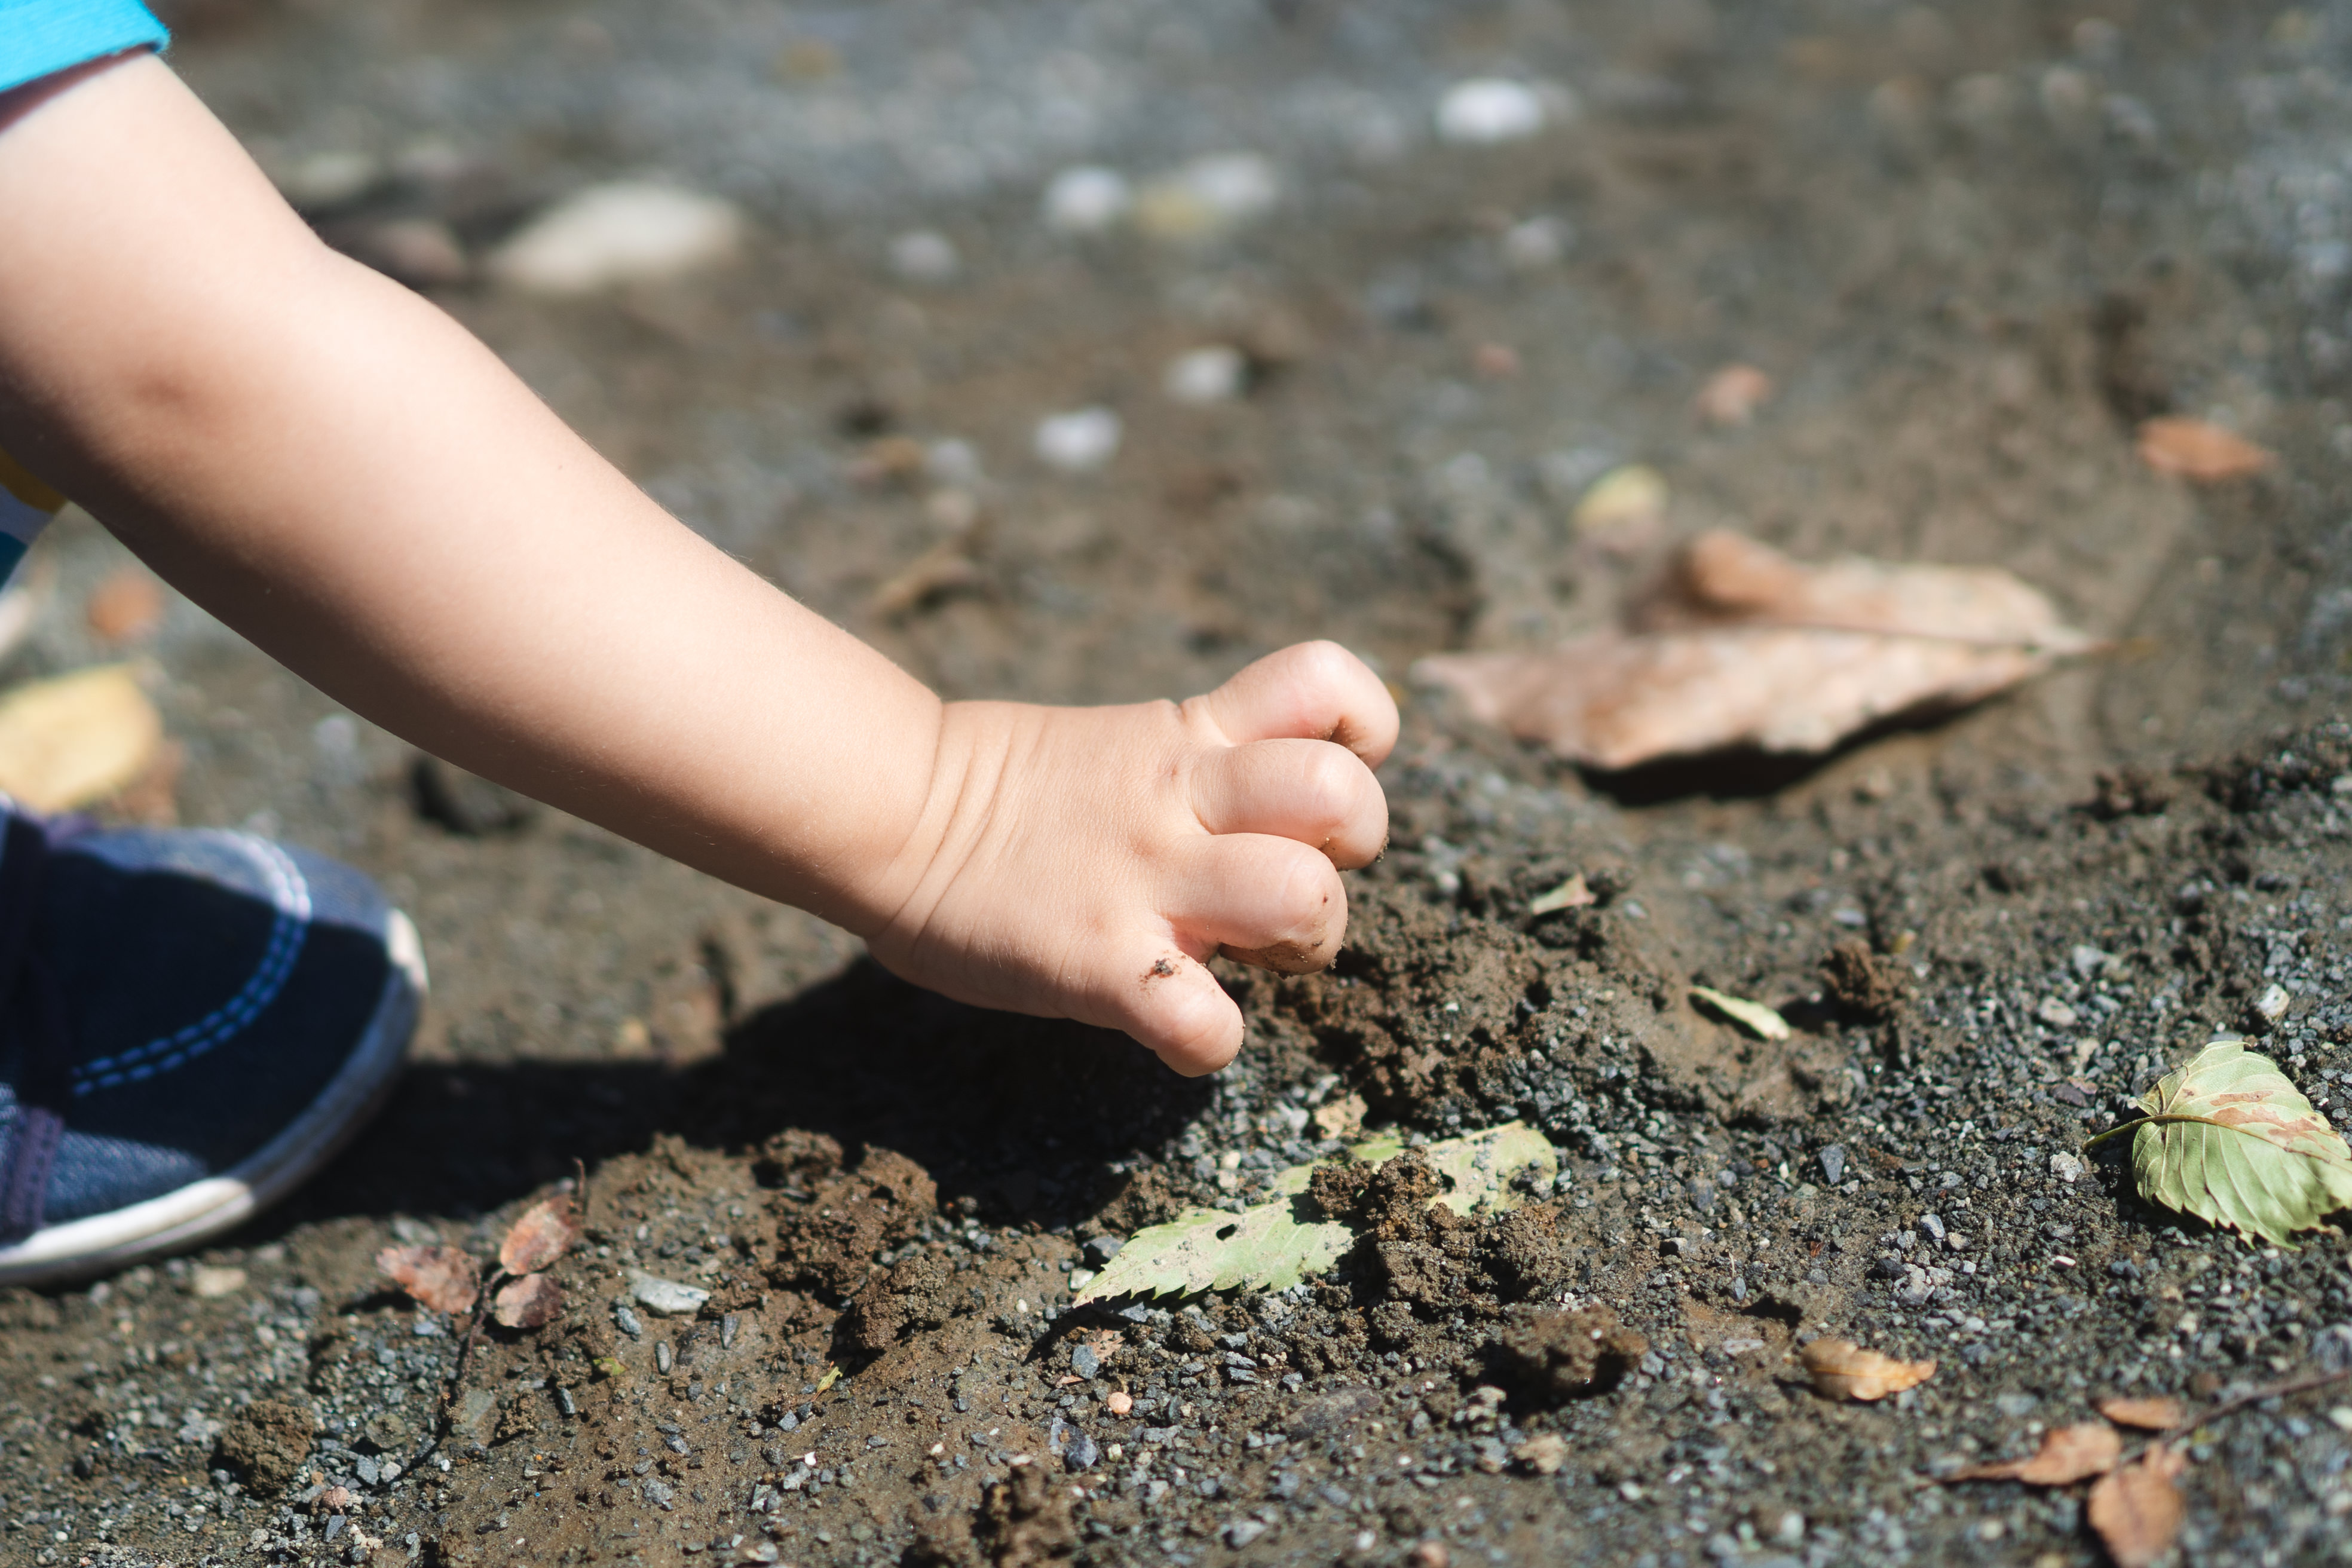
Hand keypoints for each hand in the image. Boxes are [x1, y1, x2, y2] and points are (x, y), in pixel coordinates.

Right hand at [858, 642, 1396, 1075]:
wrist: (888, 815)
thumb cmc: (1002, 793)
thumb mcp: (1121, 744)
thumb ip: (1204, 765)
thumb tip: (1280, 823)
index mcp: (1191, 737)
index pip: (1331, 687)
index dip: (1361, 736)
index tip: (1318, 781)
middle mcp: (1184, 801)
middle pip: (1346, 800)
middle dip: (1347, 857)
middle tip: (1276, 887)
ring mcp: (1146, 883)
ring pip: (1305, 899)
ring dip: (1299, 941)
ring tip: (1242, 950)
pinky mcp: (1101, 966)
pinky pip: (1209, 1027)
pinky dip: (1207, 1042)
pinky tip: (1173, 1023)